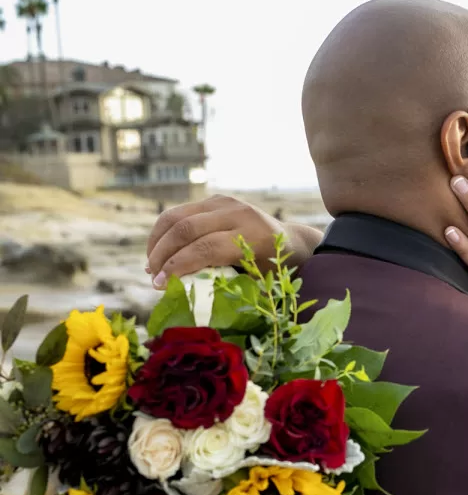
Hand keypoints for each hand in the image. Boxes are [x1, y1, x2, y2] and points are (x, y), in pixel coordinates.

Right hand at [145, 196, 321, 288]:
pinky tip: (158, 252)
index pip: (206, 248)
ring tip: (151, 267)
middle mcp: (239, 213)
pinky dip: (163, 233)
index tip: (161, 286)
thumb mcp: (255, 281)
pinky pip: (179, 213)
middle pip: (186, 229)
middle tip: (153, 279)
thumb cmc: (273, 270)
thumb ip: (222, 283)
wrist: (290, 241)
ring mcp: (225, 202)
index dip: (179, 267)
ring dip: (157, 242)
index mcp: (254, 235)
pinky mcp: (214, 200)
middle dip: (163, 255)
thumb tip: (178, 294)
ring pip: (176, 217)